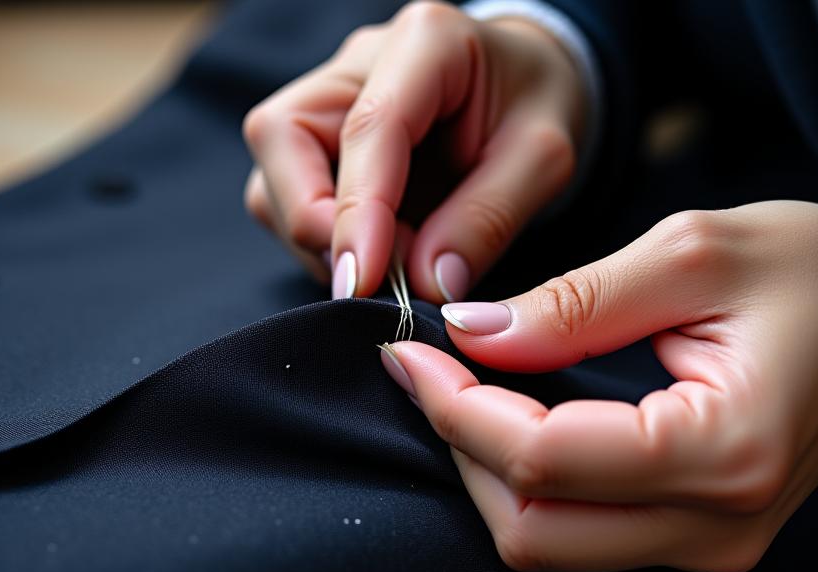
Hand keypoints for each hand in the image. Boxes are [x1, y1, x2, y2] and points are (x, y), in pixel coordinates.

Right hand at [242, 1, 584, 300]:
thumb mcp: (544, 160)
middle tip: (381, 278)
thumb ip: (487, 219)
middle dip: (317, 224)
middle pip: (282, 138)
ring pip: (273, 179)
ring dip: (322, 241)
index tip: (362, 283)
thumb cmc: (538, 107)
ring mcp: (327, 100)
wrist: (526, 84)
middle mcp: (356, 62)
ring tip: (397, 266)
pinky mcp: (316, 143)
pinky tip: (382, 254)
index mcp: (426, 40)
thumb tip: (426, 285)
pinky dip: (328, 244)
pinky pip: (289, 202)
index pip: (367, 127)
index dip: (356, 211)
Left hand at [379, 202, 817, 571]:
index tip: (410, 350)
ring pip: (546, 544)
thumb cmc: (810, 270)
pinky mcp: (697, 536)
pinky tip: (508, 419)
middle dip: (459, 446)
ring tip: (458, 388)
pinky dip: (525, 482)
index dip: (456, 407)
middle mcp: (715, 524)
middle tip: (425, 368)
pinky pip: (579, 532)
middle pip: (530, 529)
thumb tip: (471, 334)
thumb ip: (573, 303)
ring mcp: (708, 543)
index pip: (541, 460)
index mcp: (722, 450)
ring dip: (485, 470)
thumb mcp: (689, 253)